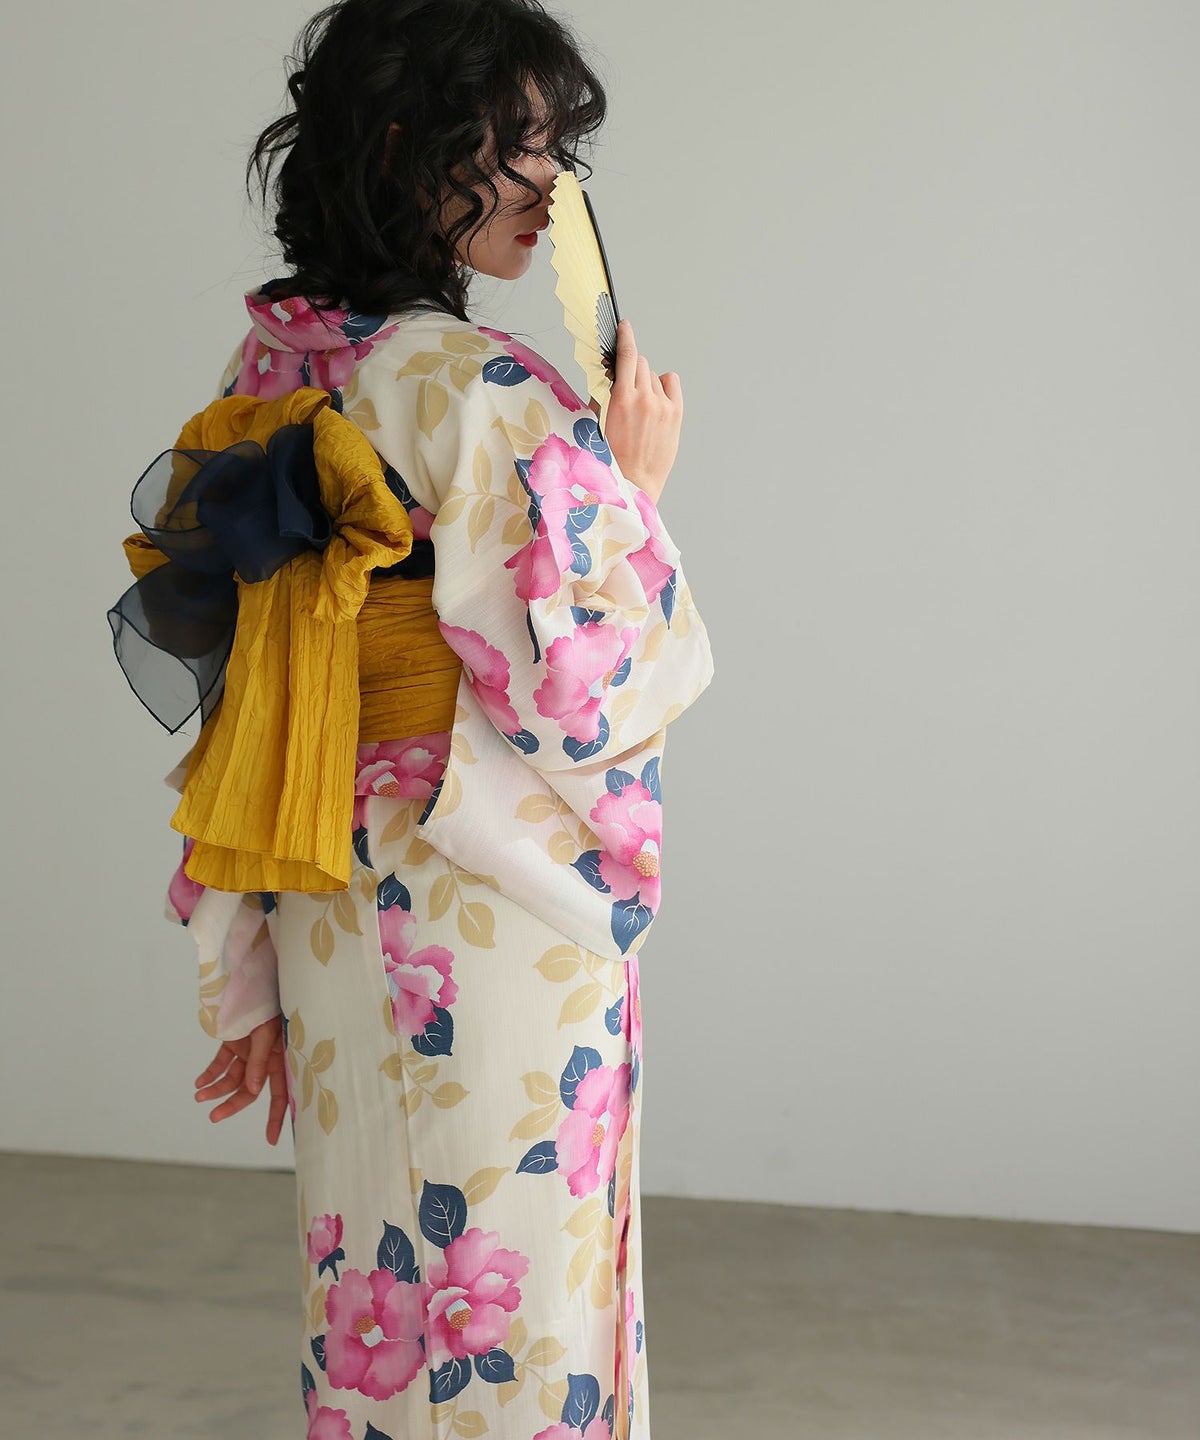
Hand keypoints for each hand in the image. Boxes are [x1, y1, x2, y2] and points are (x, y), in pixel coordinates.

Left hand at [194, 1013, 288, 1145]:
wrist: (255, 979)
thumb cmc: (269, 1004)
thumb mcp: (267, 1034)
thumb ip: (259, 1062)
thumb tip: (252, 1090)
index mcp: (281, 1060)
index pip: (280, 1094)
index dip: (277, 1117)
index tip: (272, 1139)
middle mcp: (266, 1059)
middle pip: (248, 1090)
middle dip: (231, 1104)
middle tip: (214, 1117)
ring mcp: (248, 1051)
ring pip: (231, 1078)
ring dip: (215, 1089)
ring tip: (199, 1096)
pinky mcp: (234, 1043)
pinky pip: (221, 1063)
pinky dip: (210, 1073)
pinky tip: (199, 1082)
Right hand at [589, 318, 681, 504]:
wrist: (635, 484)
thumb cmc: (612, 458)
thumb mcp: (598, 424)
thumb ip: (604, 395)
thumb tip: (609, 376)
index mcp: (622, 400)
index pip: (628, 356)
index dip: (626, 336)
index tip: (625, 325)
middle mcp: (645, 399)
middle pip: (641, 363)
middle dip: (631, 370)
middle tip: (625, 388)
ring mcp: (664, 406)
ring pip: (654, 375)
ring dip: (646, 381)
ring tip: (640, 406)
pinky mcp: (676, 414)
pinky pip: (671, 382)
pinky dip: (663, 385)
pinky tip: (655, 400)